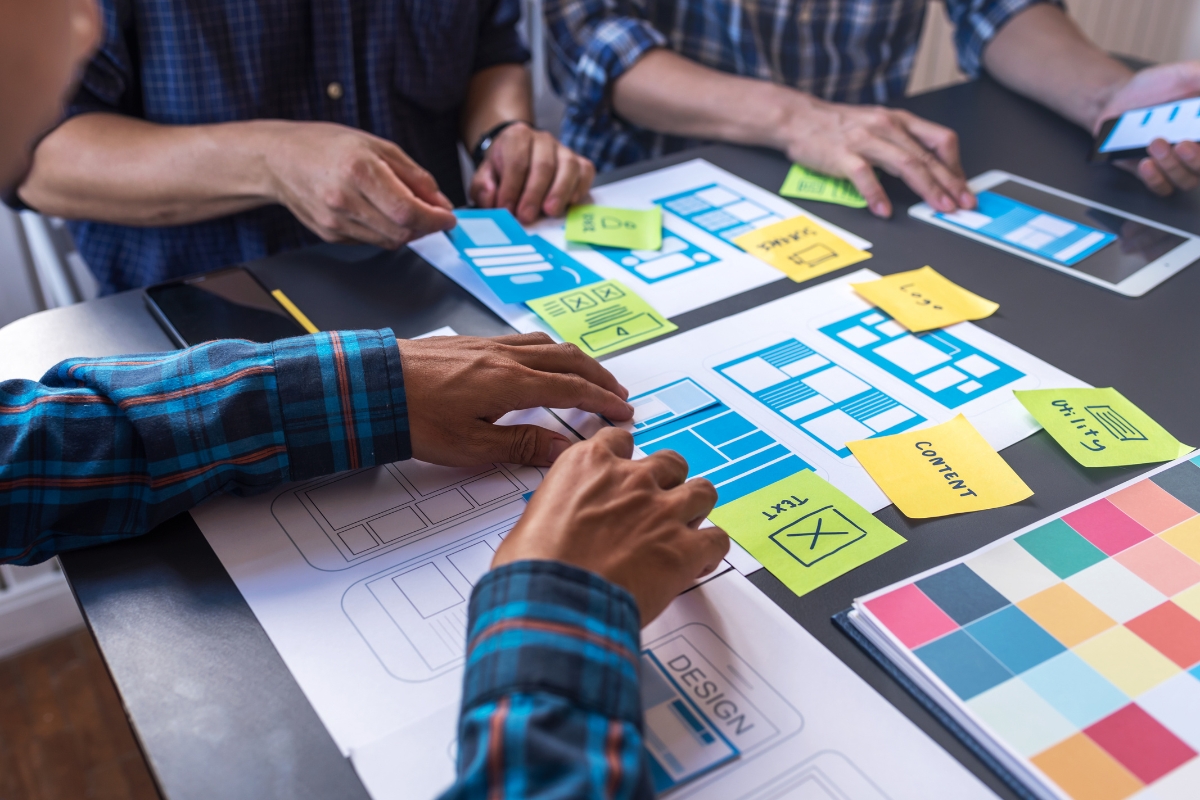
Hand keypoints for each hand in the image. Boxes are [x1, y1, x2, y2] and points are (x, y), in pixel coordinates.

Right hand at [264, 121, 457, 248]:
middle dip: (425, 227)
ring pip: (388, 241)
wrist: (278, 159)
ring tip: (407, 210)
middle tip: (433, 214)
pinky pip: (371, 241)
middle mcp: (344, 200)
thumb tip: (441, 202)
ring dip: (407, 231)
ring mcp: (335, 221)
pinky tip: (380, 212)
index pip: (408, 211)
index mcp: (358, 171)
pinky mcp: (330, 234)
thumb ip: (414, 175)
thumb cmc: (325, 145)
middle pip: (401, 232)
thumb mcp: (377, 146)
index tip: (448, 217)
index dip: (435, 219)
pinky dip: (385, 231)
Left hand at [397, 332, 631, 466]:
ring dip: (577, 360)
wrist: (370, 384)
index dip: (603, 400)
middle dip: (599, 376)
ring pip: (549, 344)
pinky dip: (549, 350)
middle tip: (618, 394)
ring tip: (589, 376)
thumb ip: (522, 445)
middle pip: (569, 359)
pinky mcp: (472, 342)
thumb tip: (564, 449)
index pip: (573, 389)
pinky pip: (525, 339)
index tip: (623, 412)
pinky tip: (543, 360)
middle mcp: (507, 356)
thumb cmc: (414, 417)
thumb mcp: (471, 446)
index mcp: (511, 382)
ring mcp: (489, 345)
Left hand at [470, 122, 594, 223]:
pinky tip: (570, 203)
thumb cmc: (502, 169)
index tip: (507, 209)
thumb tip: (492, 198)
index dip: (512, 188)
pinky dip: (580, 188)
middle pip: (543, 165)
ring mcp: (564, 150)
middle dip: (534, 194)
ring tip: (550, 212)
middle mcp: (543, 139)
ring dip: (559, 192)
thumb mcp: (485, 177)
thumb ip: (483, 188)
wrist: (518, 154)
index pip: (516, 162)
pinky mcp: (580, 162)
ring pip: (568, 167)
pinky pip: (585, 172)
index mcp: (517, 136)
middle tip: (526, 217)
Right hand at [492, 427, 728, 622]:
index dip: (626, 460)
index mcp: (588, 465)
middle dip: (668, 482)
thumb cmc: (533, 567)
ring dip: (695, 508)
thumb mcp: (531, 521)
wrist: (555, 601)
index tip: (625, 472)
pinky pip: (717, 539)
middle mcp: (631, 480)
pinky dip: (711, 550)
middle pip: (670, 462)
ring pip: (702, 491)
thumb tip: (552, 531)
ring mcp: (663, 511)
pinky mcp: (685, 548)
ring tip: (686, 528)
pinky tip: (700, 563)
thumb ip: (556, 512)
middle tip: (658, 505)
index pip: (619, 441)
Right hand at [780, 97, 972, 217]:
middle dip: (950, 182)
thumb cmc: (836, 125)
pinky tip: (883, 210)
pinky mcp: (842, 155)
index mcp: (899, 120)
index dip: (956, 166)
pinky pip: (864, 176)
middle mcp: (887, 127)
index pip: (940, 140)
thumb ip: (900, 143)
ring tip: (939, 207)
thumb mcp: (876, 125)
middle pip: (927, 156)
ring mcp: (865, 140)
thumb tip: (924, 169)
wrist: (798, 117)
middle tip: (964, 203)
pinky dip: (876, 195)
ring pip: (906, 164)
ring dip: (927, 188)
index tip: (963, 187)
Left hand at [1095, 62, 1199, 195]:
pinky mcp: (1154, 174)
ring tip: (1155, 143)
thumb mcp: (1185, 74)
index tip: (1199, 133)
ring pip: (1187, 180)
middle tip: (1183, 144)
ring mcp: (1178, 164)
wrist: (1118, 99)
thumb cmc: (1156, 86)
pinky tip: (1146, 163)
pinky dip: (1155, 178)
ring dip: (1173, 165)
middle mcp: (1199, 149)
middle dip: (1197, 159)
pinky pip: (1161, 187)